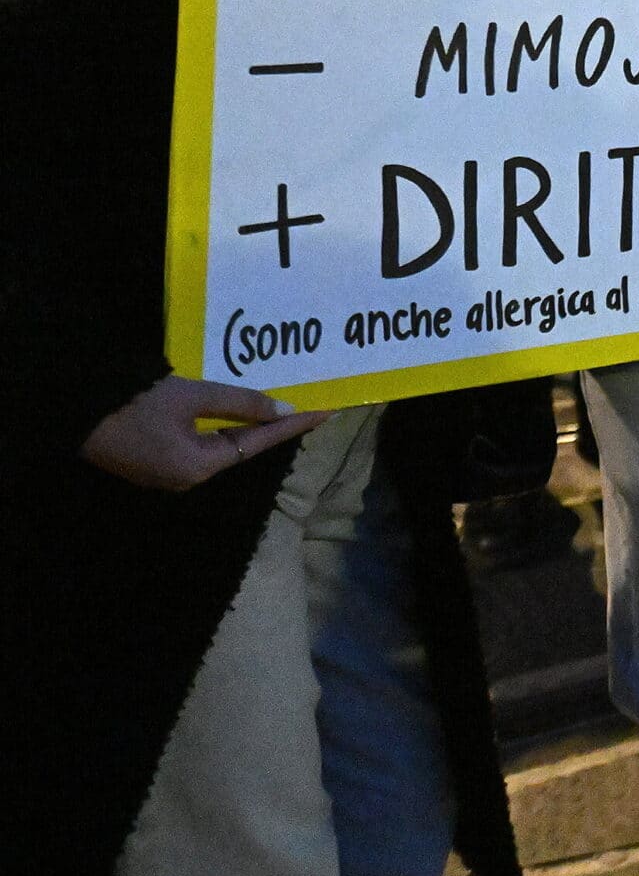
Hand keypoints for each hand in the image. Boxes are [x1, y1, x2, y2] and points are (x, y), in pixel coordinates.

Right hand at [80, 376, 332, 490]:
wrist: (76, 411)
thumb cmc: (134, 403)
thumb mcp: (192, 396)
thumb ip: (240, 403)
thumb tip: (283, 408)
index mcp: (199, 468)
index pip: (259, 444)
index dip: (294, 425)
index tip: (326, 411)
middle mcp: (188, 478)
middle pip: (242, 448)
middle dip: (276, 427)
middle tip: (311, 404)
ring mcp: (170, 474)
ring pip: (222, 447)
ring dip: (251, 427)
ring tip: (285, 407)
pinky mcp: (157, 463)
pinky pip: (201, 446)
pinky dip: (224, 429)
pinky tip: (242, 414)